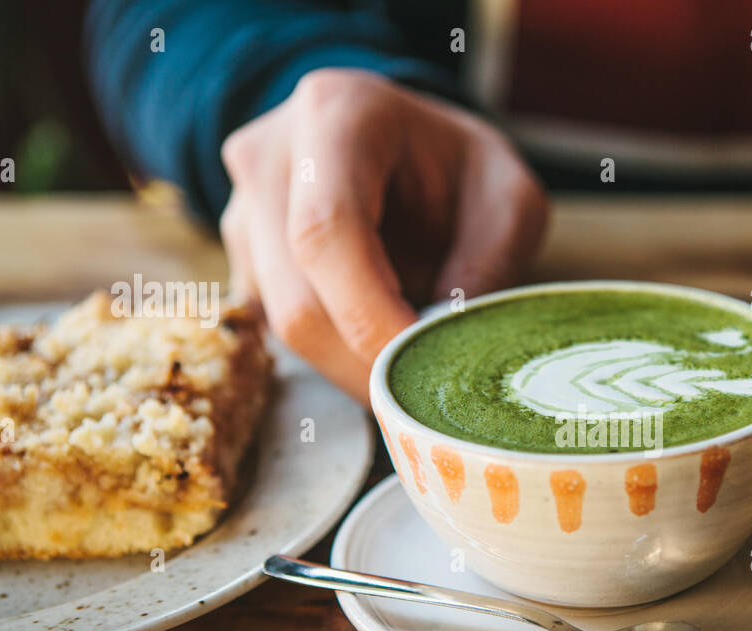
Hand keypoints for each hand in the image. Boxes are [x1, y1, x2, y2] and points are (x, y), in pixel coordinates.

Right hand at [220, 68, 547, 398]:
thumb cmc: (462, 168)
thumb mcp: (509, 201)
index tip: (421, 368)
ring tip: (410, 369)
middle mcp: (269, 158)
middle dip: (364, 363)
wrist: (410, 145)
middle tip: (424, 394)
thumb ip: (488, 266)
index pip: (327, 233)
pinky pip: (276, 331)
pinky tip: (377, 349)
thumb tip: (444, 347)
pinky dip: (332, 358)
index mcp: (336, 115)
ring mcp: (244, 210)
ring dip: (350, 368)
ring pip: (281, 325)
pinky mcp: (242, 259)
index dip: (370, 316)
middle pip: (296, 297)